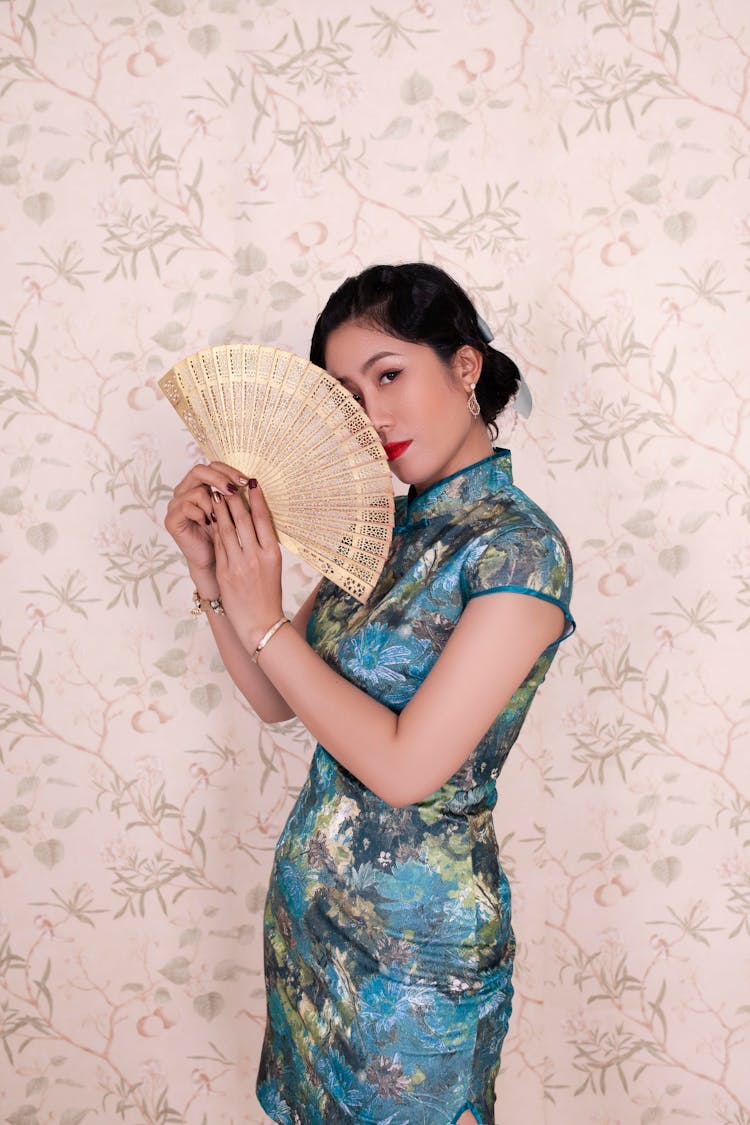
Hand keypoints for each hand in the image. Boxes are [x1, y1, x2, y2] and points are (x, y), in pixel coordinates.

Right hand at [164, 461, 248, 574]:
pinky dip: (201, 514)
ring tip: (219, 517)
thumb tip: (252, 480)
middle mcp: (185, 491)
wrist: (214, 560)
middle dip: (220, 479)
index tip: (246, 481)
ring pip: (196, 491)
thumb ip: (236, 494)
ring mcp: (175, 504)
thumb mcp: (234, 511)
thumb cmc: (226, 535)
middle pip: (199, 470)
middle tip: (234, 490)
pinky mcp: (171, 519)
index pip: (212, 465)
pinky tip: (209, 524)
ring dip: (213, 503)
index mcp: (200, 484)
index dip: (229, 470)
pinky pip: (186, 507)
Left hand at [210, 481, 283, 651]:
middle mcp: (255, 556)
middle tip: (229, 483)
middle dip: (235, 498)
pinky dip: (214, 529)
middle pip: (244, 520)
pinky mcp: (224, 572)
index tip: (252, 483)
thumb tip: (257, 519)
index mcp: (272, 554)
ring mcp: (238, 564)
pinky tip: (211, 518)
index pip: (263, 519)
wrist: (260, 623)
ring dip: (221, 510)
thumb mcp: (273, 566)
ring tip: (217, 495)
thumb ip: (264, 544)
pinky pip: (218, 545)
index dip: (257, 498)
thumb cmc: (268, 593)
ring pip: (227, 529)